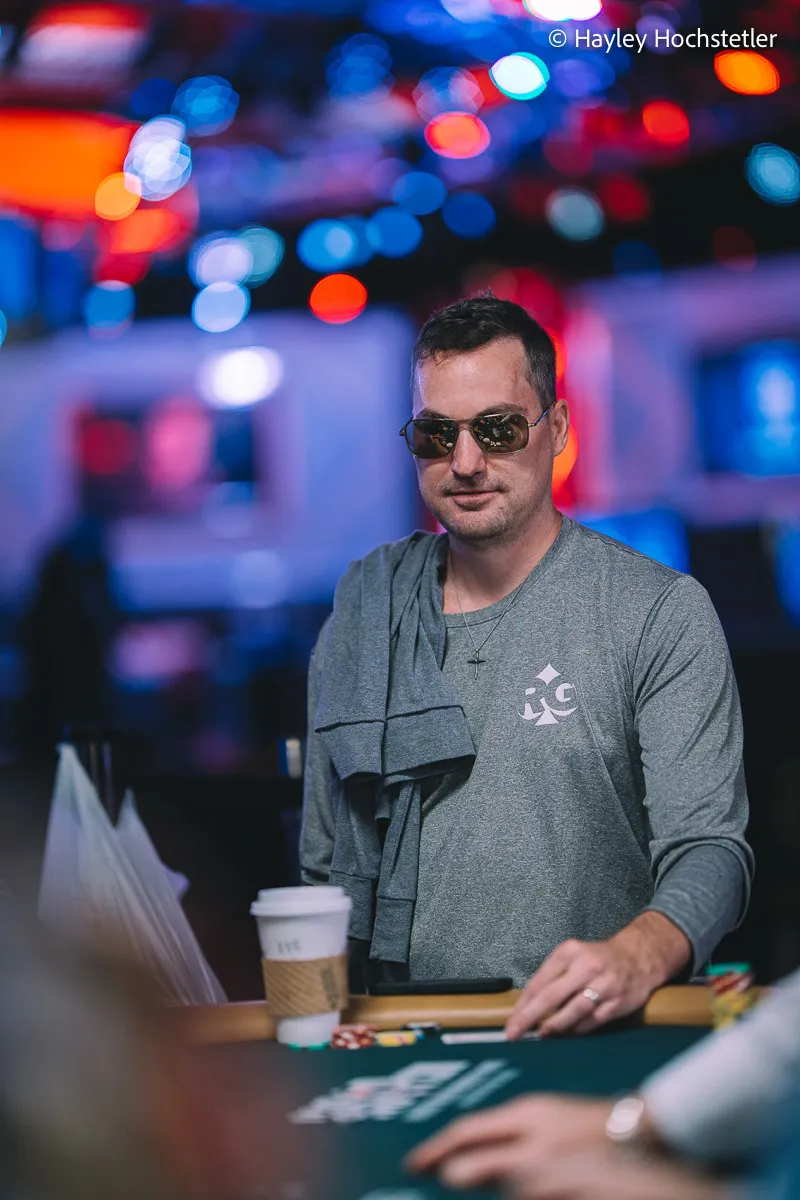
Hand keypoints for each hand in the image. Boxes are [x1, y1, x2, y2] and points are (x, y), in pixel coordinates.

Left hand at [405, 1098, 723, 1199]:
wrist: (644, 1136)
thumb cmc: (596, 1126)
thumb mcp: (548, 1117)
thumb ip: (512, 1133)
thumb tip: (470, 1154)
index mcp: (526, 1113)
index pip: (465, 1132)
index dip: (435, 1149)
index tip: (414, 1163)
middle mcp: (530, 1143)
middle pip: (469, 1166)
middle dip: (455, 1175)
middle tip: (445, 1178)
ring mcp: (544, 1175)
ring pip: (502, 1190)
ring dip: (506, 1188)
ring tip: (533, 1178)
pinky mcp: (557, 1193)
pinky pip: (524, 1198)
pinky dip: (525, 1195)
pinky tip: (548, 1187)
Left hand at [505, 912, 690, 1038]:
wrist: (639, 958)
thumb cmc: (597, 959)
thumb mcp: (572, 956)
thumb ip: (552, 977)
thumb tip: (527, 1006)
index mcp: (570, 952)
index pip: (540, 980)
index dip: (523, 1004)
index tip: (511, 1021)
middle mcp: (586, 966)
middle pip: (552, 996)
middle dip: (530, 1017)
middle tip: (515, 1033)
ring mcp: (603, 985)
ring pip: (573, 1011)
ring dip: (554, 1027)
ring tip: (541, 1034)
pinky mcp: (617, 1003)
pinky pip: (592, 1021)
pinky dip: (577, 1030)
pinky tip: (566, 1035)